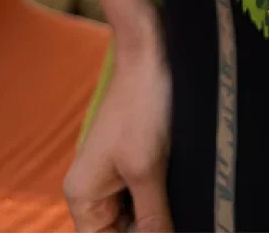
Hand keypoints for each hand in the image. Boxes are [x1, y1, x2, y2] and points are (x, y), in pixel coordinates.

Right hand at [64, 41, 172, 231]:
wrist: (150, 54)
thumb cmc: (141, 105)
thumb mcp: (147, 169)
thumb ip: (152, 218)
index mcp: (83, 197)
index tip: (170, 227)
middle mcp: (93, 189)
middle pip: (124, 230)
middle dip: (154, 226)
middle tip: (185, 215)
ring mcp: (114, 173)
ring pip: (139, 214)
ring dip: (162, 213)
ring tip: (185, 200)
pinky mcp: (135, 158)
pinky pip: (148, 193)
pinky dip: (166, 195)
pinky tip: (183, 190)